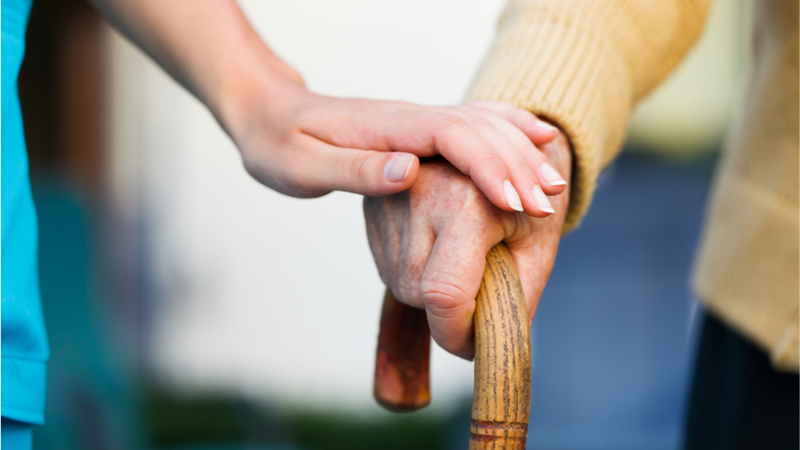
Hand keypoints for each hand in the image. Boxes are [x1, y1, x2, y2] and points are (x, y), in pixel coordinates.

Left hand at [90, 0, 564, 211]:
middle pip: (478, 130)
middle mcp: (411, 117)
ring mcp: (417, 119)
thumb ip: (356, 171)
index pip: (453, 138)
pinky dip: (508, 129)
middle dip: (517, 165)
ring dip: (519, 151)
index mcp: (388, 128)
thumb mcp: (302, 167)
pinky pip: (473, 123)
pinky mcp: (418, 128)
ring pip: (482, 125)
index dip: (488, 167)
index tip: (516, 201)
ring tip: (552, 183)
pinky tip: (533, 138)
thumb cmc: (279, 145)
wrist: (268, 112)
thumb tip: (410, 171)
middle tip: (549, 203)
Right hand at [364, 128, 570, 357]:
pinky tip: (439, 248)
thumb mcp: (537, 247)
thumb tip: (486, 346)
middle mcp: (417, 191)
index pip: (444, 293)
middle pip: (418, 293)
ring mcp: (389, 195)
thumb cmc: (528, 198)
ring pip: (400, 284)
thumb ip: (515, 300)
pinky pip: (388, 266)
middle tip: (482, 290)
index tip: (474, 346)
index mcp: (466, 200)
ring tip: (463, 259)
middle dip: (449, 312)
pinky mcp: (373, 203)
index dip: (457, 334)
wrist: (504, 146)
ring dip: (430, 292)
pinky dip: (415, 273)